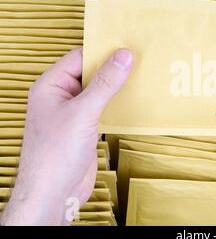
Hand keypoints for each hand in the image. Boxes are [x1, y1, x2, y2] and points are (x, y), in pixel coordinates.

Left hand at [0, 47, 132, 225]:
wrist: (54, 192)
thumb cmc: (55, 154)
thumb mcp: (83, 112)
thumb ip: (105, 83)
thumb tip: (123, 56)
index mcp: (51, 86)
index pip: (79, 57)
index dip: (102, 50)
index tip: (126, 45)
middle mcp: (61, 97)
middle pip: (90, 72)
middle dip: (113, 68)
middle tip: (138, 59)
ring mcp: (73, 113)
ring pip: (98, 91)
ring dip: (117, 86)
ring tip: (140, 77)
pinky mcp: (85, 128)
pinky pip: (103, 107)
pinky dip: (117, 103)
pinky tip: (134, 100)